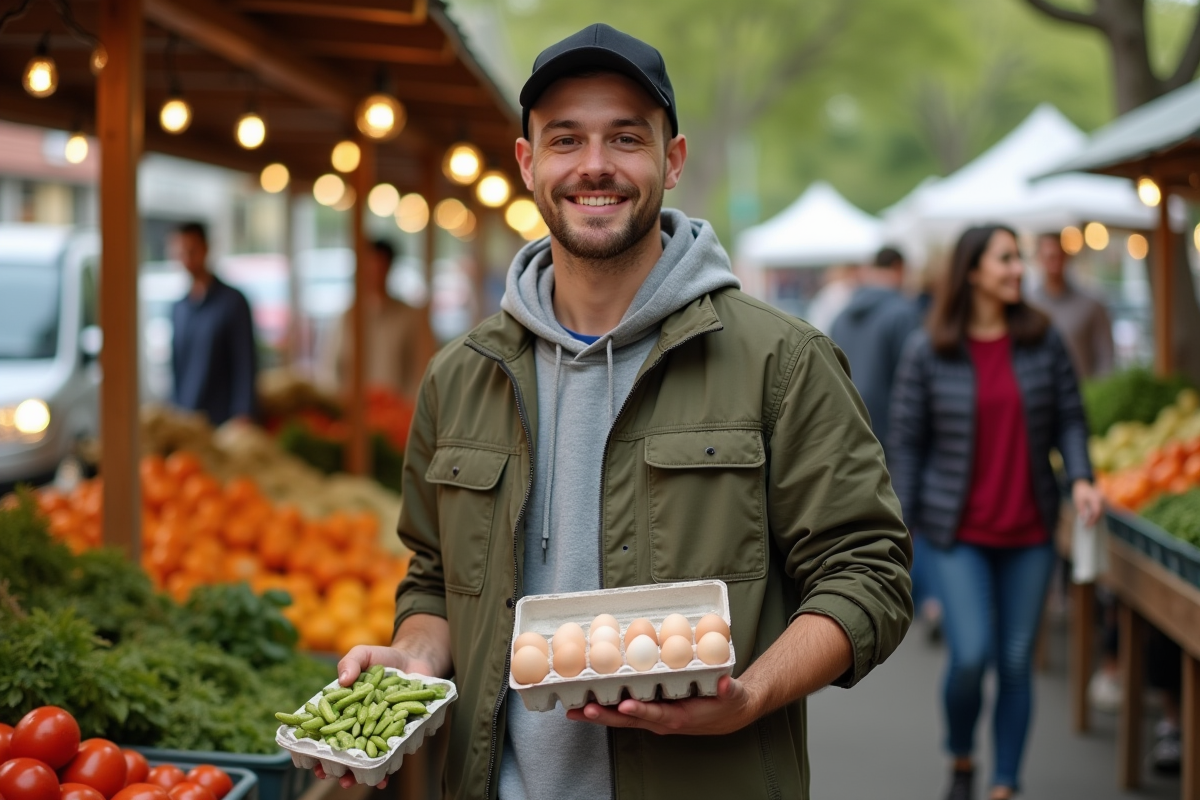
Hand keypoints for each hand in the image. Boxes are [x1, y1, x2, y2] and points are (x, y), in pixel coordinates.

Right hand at [311, 643, 438, 788]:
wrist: (414, 659)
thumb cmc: (382, 659)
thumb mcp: (363, 655)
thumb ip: (350, 662)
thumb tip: (343, 680)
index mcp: (345, 710)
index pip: (328, 733)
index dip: (318, 750)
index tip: (312, 763)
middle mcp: (361, 726)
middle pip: (347, 753)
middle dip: (339, 769)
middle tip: (336, 776)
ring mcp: (381, 732)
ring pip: (369, 758)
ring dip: (362, 772)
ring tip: (356, 779)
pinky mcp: (401, 734)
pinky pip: (394, 753)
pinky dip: (389, 767)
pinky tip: (385, 777)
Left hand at [564, 675, 759, 735]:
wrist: (728, 713)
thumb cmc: (728, 702)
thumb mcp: (732, 694)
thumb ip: (728, 689)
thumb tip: (724, 683)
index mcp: (679, 716)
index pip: (656, 714)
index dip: (640, 710)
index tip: (625, 705)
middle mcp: (661, 720)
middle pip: (628, 720)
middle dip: (605, 715)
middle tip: (582, 709)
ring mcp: (653, 718)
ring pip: (621, 718)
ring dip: (598, 713)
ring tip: (573, 709)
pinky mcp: (649, 713)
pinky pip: (623, 713)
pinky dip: (605, 708)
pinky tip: (586, 702)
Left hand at [1073, 479, 1102, 526]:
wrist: (1083, 484)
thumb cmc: (1080, 492)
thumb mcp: (1078, 500)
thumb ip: (1081, 508)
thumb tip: (1084, 518)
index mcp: (1096, 498)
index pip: (1096, 511)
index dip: (1092, 519)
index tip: (1087, 525)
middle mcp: (1101, 500)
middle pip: (1100, 513)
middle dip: (1094, 521)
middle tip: (1087, 527)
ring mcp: (1102, 501)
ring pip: (1101, 512)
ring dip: (1095, 519)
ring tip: (1088, 525)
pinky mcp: (1101, 503)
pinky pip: (1100, 510)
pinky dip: (1096, 515)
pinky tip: (1090, 520)